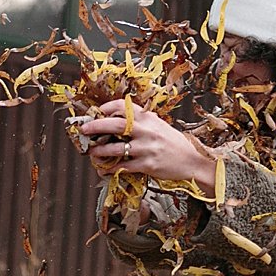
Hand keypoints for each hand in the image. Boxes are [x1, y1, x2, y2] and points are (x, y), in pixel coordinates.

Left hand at [79, 99, 219, 194]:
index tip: (97, 111)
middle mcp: (146, 131)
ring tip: (91, 152)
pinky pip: (123, 166)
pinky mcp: (147, 165)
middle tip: (84, 129)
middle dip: (96, 126)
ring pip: (116, 148)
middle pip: (116, 124)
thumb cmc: (173, 143)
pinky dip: (111, 168)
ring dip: (100, 151)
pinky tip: (104, 169)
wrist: (191, 161)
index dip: (107, 108)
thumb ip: (142, 119)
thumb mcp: (159, 125)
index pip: (124, 106)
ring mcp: (146, 148)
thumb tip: (121, 114)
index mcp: (149, 118)